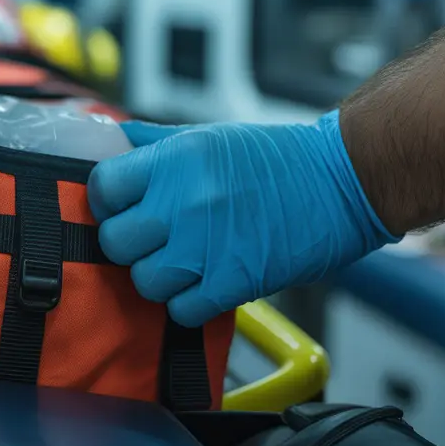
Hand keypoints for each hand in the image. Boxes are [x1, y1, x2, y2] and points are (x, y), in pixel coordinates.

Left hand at [87, 112, 396, 325]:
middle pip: (116, 240)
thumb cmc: (278, 158)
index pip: (103, 187)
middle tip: (153, 240)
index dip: (107, 201)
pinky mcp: (232, 282)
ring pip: (144, 280)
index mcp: (175, 160)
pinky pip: (182, 309)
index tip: (122, 207)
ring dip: (159, 277)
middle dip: (129, 244)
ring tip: (183, 263)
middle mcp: (183, 201)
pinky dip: (190, 303)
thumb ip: (154, 144)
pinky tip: (207, 283)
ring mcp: (205, 245)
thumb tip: (110, 141)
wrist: (341, 181)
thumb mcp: (208, 136)